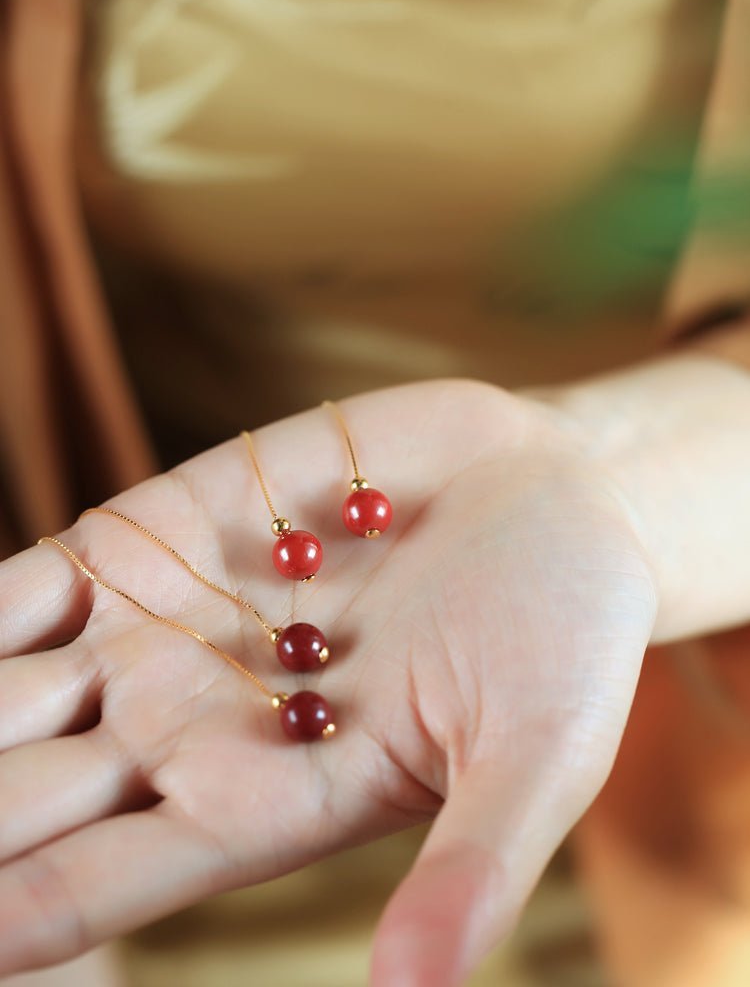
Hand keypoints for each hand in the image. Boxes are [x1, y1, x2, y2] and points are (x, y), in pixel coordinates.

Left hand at [0, 379, 656, 984]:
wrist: (556, 491)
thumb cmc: (568, 631)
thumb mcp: (538, 749)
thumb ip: (473, 860)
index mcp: (269, 800)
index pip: (104, 886)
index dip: (13, 918)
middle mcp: (197, 723)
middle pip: (22, 797)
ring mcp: (169, 625)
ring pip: (5, 691)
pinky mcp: (165, 530)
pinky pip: (31, 580)